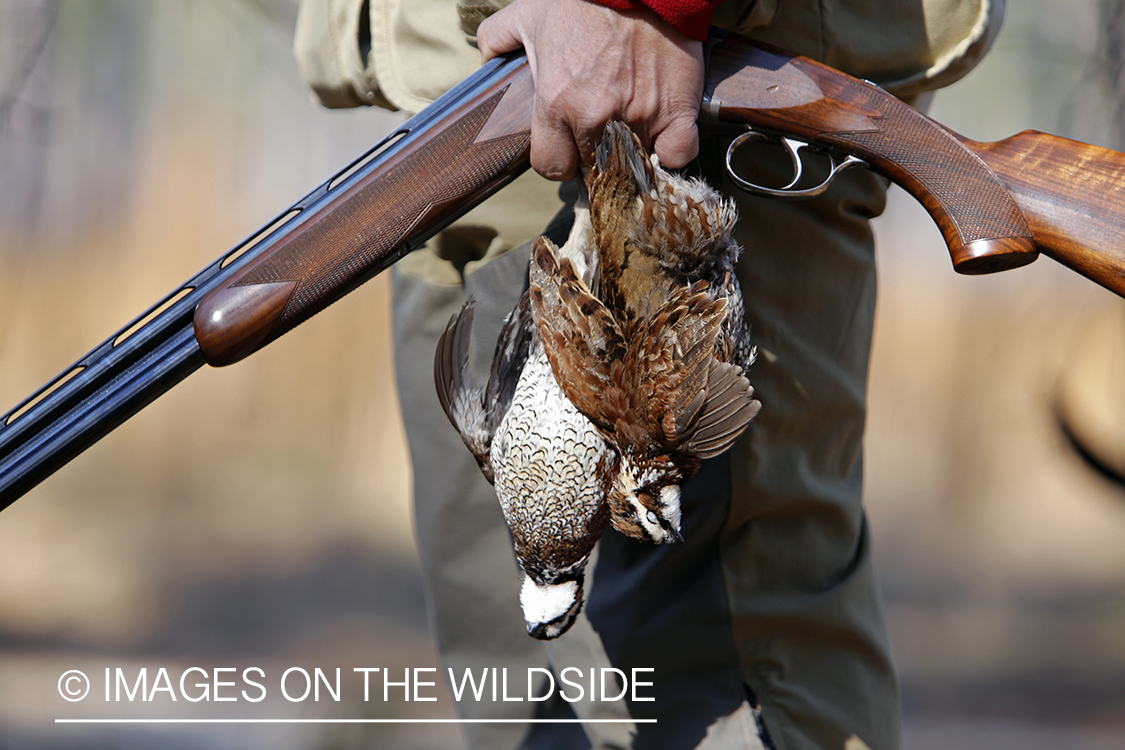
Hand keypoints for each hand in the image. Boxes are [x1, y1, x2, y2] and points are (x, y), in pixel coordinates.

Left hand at [478, 0, 703, 180]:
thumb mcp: (528, 12)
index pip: (552, 167)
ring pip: (633, 163)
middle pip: (593, 169)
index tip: (566, 145)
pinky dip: (671, 149)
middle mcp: (596, 118)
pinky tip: (664, 134)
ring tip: (629, 122)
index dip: (559, 158)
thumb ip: (500, 39)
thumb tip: (488, 58)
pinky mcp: (676, 110)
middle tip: (599, 127)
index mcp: (557, 103)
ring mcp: (639, 117)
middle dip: (594, 153)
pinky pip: (677, 153)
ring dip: (631, 149)